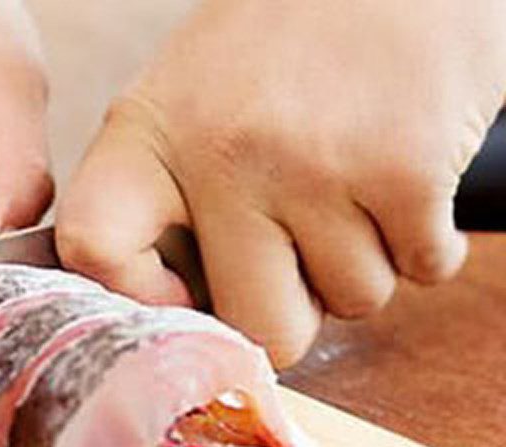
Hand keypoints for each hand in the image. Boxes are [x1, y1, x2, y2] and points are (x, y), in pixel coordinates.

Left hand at [57, 0, 505, 365]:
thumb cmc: (291, 47)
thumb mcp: (192, 100)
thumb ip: (169, 202)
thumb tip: (181, 315)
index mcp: (150, 130)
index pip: (93, 248)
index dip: (140, 299)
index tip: (183, 294)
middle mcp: (222, 150)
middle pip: (255, 325)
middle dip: (292, 312)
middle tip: (302, 253)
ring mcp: (314, 163)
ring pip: (352, 302)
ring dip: (365, 265)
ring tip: (358, 185)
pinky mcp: (407, 171)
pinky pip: (427, 270)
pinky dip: (429, 245)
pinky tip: (406, 184)